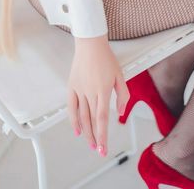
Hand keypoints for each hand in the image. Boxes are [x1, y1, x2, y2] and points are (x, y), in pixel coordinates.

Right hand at [67, 38, 129, 156]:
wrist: (90, 44)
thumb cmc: (106, 57)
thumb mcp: (120, 75)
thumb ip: (123, 95)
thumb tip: (120, 112)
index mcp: (103, 90)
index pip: (102, 118)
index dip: (103, 135)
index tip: (103, 148)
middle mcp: (90, 92)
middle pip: (92, 121)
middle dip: (96, 137)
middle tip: (98, 149)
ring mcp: (80, 90)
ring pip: (82, 116)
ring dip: (86, 132)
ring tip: (90, 143)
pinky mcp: (72, 87)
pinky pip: (71, 107)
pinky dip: (73, 120)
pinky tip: (77, 130)